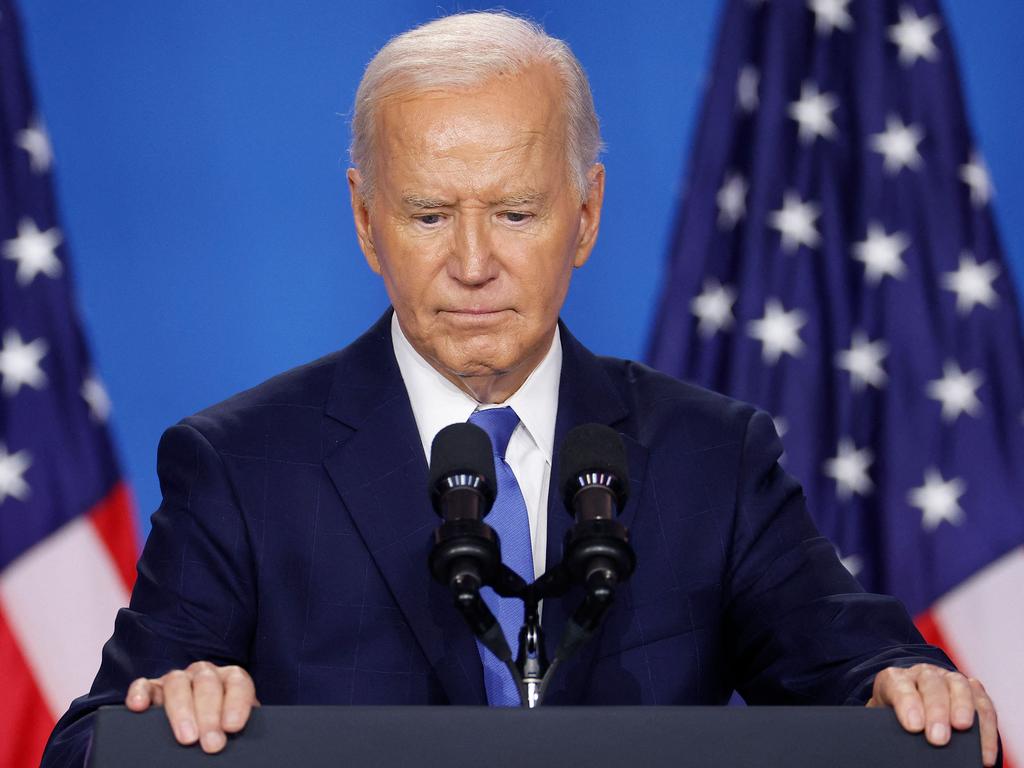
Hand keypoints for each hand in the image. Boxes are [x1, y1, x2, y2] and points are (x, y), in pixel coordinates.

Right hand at [125, 662, 258, 753]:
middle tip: (212, 744)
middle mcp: (204, 674)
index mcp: (231, 679)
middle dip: (210, 715)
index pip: (238, 683)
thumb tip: (237, 743)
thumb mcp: (233, 726)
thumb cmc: (222, 729)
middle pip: (207, 684)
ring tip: (187, 738)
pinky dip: (140, 693)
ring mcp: (178, 679)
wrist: (202, 728)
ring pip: (177, 683)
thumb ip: (235, 728)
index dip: (236, 703)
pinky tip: (139, 707)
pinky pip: (144, 685)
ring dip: (182, 710)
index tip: (233, 727)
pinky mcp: (152, 689)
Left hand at [867, 663, 997, 766]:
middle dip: (937, 710)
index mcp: (895, 679)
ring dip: (964, 709)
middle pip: (931, 684)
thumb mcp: (883, 719)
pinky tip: (984, 752)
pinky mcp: (973, 690)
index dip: (907, 703)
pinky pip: (983, 705)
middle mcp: (923, 674)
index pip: (899, 684)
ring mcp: (949, 679)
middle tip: (938, 738)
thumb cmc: (895, 717)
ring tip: (963, 731)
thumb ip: (887, 726)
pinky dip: (986, 728)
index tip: (913, 727)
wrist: (908, 709)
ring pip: (960, 686)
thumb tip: (898, 746)